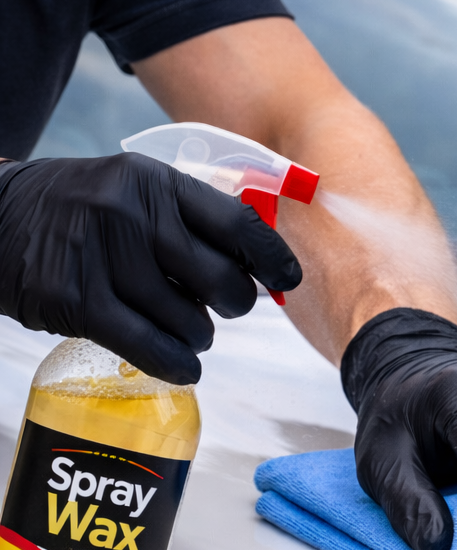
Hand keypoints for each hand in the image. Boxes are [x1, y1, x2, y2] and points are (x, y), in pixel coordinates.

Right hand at [0, 153, 300, 383]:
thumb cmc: (82, 213)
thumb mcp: (135, 192)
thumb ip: (191, 221)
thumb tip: (261, 268)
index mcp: (155, 183)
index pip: (237, 223)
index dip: (273, 259)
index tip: (288, 280)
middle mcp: (131, 215)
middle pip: (224, 283)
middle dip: (235, 305)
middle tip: (221, 308)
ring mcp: (100, 257)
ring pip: (192, 323)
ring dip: (198, 337)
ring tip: (182, 328)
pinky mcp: (76, 300)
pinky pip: (152, 348)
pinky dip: (178, 365)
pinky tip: (183, 366)